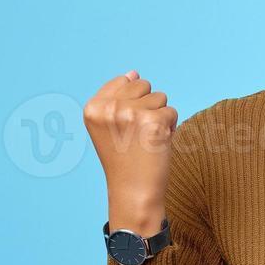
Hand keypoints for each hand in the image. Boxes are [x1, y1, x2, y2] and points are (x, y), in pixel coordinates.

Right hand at [83, 70, 178, 235]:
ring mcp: (131, 113)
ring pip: (160, 97)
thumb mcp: (109, 127)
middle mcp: (109, 107)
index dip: (131, 104)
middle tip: (137, 135)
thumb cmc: (124, 160)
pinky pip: (172, 112)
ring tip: (147, 140)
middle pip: (143, 85)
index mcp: (92, 107)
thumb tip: (134, 72)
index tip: (124, 129)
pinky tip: (157, 145)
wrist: (134, 192)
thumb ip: (118, 97)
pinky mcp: (154, 121)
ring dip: (159, 117)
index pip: (123, 81)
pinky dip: (170, 128)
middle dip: (146, 107)